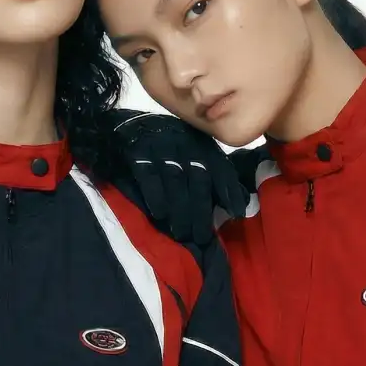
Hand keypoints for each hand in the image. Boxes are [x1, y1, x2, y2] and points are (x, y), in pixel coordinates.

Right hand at [111, 111, 249, 244]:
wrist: (125, 128)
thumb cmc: (166, 151)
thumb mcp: (193, 156)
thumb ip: (214, 178)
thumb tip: (240, 206)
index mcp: (200, 143)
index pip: (219, 166)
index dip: (229, 189)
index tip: (237, 213)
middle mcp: (183, 141)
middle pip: (197, 177)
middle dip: (201, 209)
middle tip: (201, 237)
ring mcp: (159, 145)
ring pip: (175, 179)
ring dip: (181, 208)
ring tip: (182, 234)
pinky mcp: (136, 151)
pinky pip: (148, 174)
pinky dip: (155, 194)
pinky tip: (159, 214)